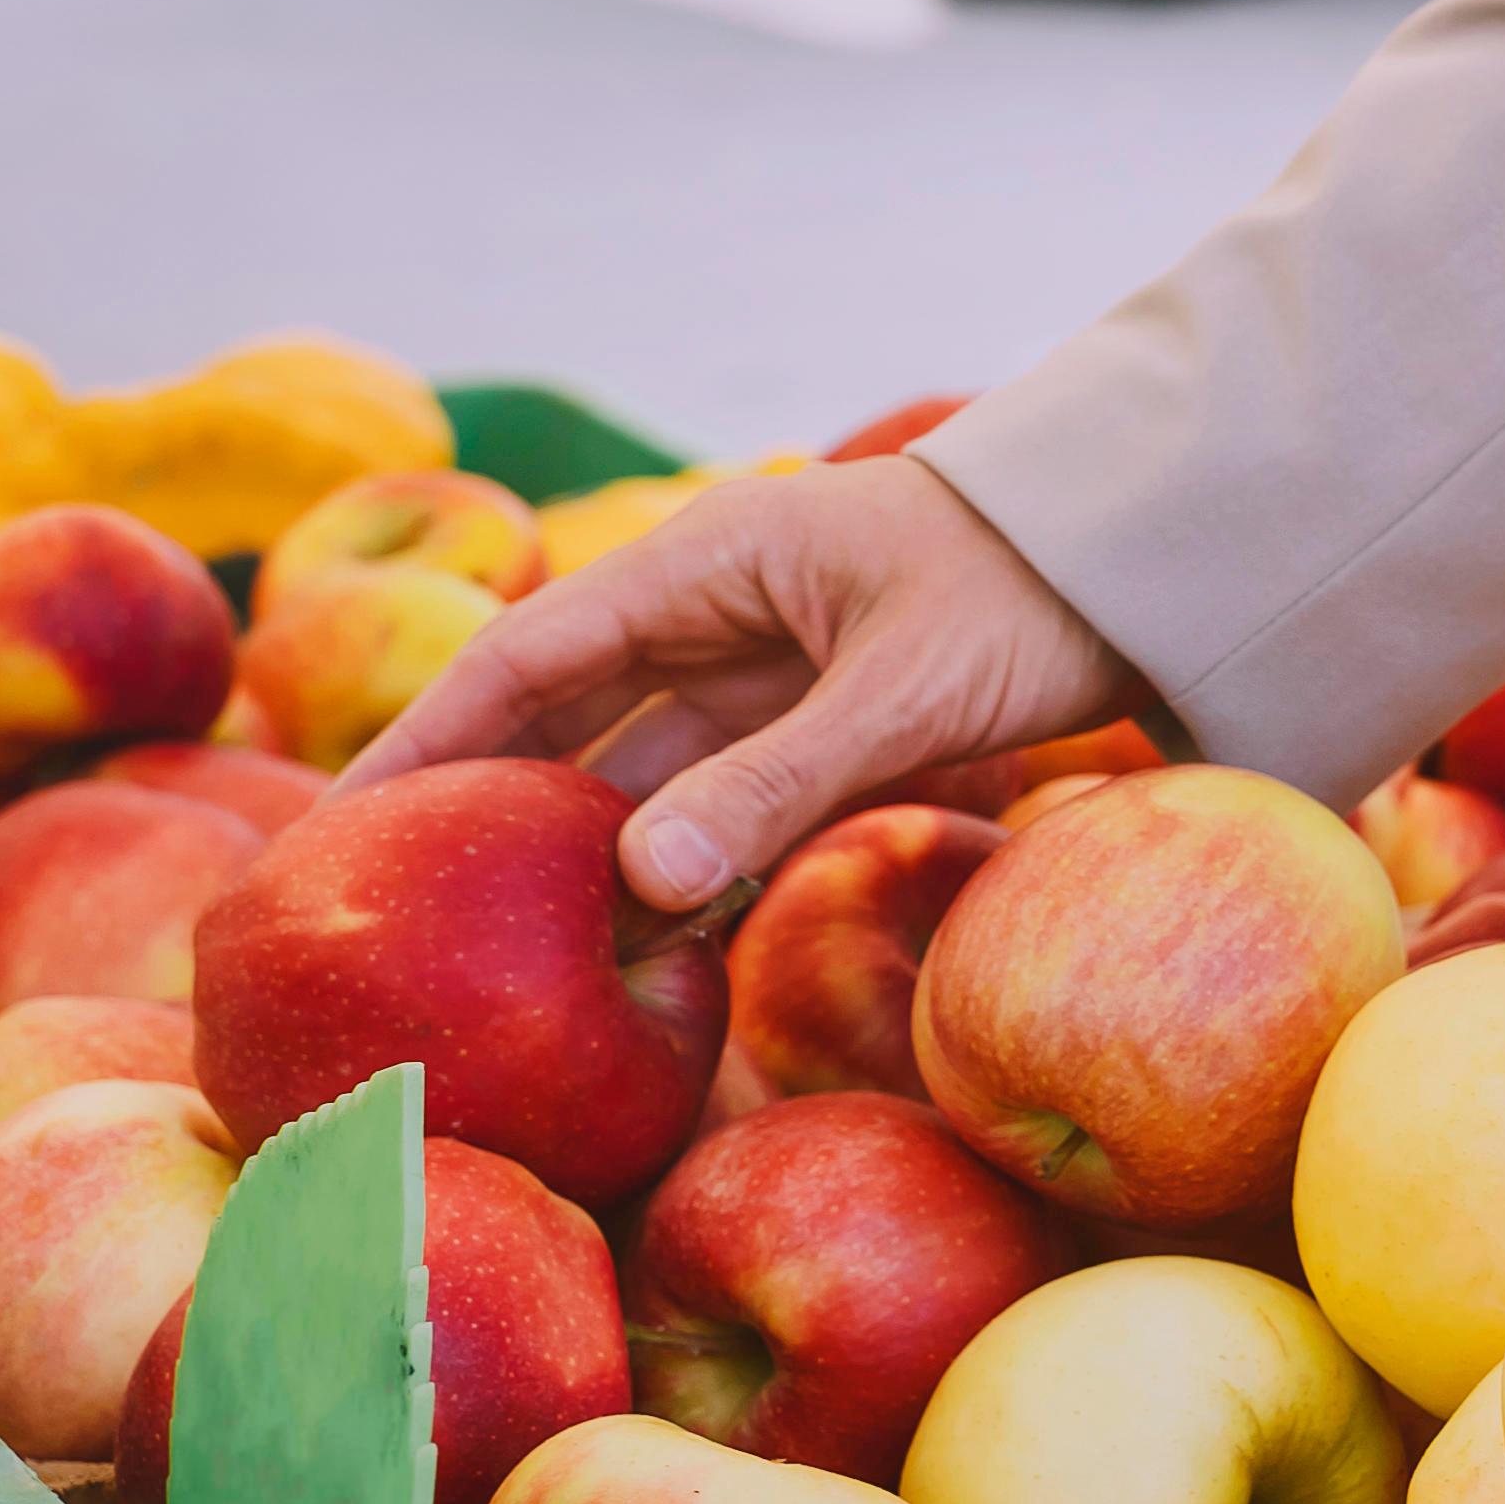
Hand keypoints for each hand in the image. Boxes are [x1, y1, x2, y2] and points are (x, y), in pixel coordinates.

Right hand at [340, 455, 1145, 911]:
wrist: (1159, 555)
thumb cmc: (1036, 585)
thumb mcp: (909, 688)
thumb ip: (778, 779)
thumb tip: (642, 879)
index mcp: (706, 564)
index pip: (525, 656)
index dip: (430, 739)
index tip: (345, 822)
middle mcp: (716, 612)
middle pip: (565, 718)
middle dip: (485, 805)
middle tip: (393, 905)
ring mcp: (768, 669)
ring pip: (644, 772)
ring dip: (590, 853)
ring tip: (502, 948)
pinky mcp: (826, 722)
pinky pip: (725, 799)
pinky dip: (685, 863)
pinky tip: (640, 942)